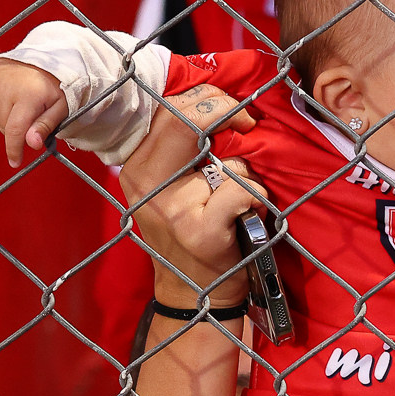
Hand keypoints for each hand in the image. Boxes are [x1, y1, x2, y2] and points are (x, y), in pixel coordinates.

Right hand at [0, 57, 66, 167]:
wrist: (42, 60)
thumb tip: (32, 144)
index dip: (14, 149)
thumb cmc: (53, 88)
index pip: (15, 130)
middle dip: (13, 131)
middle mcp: (8, 86)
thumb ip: (46, 126)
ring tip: (14, 108)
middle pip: (2, 127)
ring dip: (0, 121)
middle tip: (26, 118)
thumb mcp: (60, 108)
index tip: (15, 162)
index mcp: (30, 95)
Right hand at [119, 87, 267, 306]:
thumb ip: (182, 147)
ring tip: (237, 195)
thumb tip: (217, 99)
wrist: (193, 296)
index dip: (208, 98)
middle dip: (227, 112)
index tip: (232, 110)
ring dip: (245, 172)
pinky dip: (257, 199)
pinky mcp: (200, 230)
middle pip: (187, 119)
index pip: (168, 108)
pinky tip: (247, 215)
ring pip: (225, 161)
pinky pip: (242, 191)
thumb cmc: (191, 233)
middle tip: (248, 124)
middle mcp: (144, 182)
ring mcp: (171, 207)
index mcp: (137, 166)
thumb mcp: (171, 186)